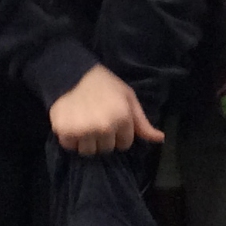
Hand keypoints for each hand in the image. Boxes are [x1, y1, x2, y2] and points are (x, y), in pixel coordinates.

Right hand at [48, 65, 163, 154]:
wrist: (71, 73)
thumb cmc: (104, 84)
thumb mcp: (128, 98)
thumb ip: (142, 122)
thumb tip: (160, 139)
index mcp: (122, 118)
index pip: (124, 144)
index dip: (119, 133)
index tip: (111, 120)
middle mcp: (104, 127)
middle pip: (106, 149)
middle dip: (103, 138)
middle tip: (96, 121)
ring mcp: (83, 131)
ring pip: (88, 152)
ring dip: (86, 141)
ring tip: (84, 124)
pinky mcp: (64, 132)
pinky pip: (70, 147)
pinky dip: (70, 139)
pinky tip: (72, 124)